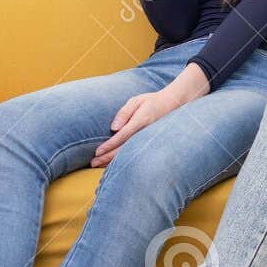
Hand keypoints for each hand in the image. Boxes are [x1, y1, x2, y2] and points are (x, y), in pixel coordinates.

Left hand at [90, 65, 208, 166]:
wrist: (174, 104)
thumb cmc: (152, 101)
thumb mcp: (136, 101)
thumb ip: (124, 113)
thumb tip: (113, 128)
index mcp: (140, 121)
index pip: (122, 136)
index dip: (109, 146)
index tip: (97, 152)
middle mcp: (144, 133)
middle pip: (123, 149)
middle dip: (107, 157)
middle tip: (92, 163)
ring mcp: (147, 139)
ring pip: (128, 153)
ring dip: (112, 161)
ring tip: (98, 166)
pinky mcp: (148, 142)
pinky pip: (133, 152)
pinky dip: (122, 158)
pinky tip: (112, 164)